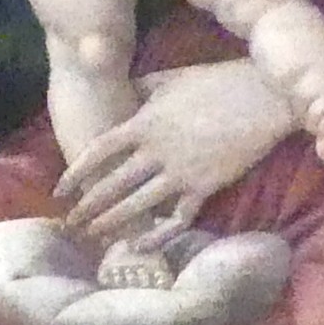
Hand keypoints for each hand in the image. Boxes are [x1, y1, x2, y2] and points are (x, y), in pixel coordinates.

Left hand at [53, 58, 300, 251]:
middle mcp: (157, 151)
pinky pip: (176, 218)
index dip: (75, 173)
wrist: (264, 97)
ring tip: (96, 236)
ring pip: (138, 205)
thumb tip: (121, 91)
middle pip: (112, 185)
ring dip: (113, 223)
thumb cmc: (218, 82)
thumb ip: (142, 88)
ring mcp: (181, 172)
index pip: (99, 151)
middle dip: (88, 208)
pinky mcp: (205, 187)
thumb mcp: (171, 79)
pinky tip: (142, 245)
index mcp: (145, 123)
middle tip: (70, 225)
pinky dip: (158, 235)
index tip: (59, 192)